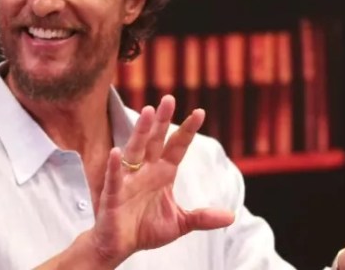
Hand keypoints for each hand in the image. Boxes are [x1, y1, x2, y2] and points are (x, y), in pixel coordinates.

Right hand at [89, 95, 235, 264]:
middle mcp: (146, 171)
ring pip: (135, 150)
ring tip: (148, 113)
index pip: (177, 147)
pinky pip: (114, 177)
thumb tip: (231, 216)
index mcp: (162, 174)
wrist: (119, 246)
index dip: (187, 130)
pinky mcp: (113, 194)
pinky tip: (117, 152)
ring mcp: (128, 180)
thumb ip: (202, 217)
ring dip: (141, 132)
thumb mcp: (179, 223)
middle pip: (155, 140)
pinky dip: (115, 166)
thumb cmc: (145, 229)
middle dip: (162, 121)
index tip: (200, 112)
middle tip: (169, 99)